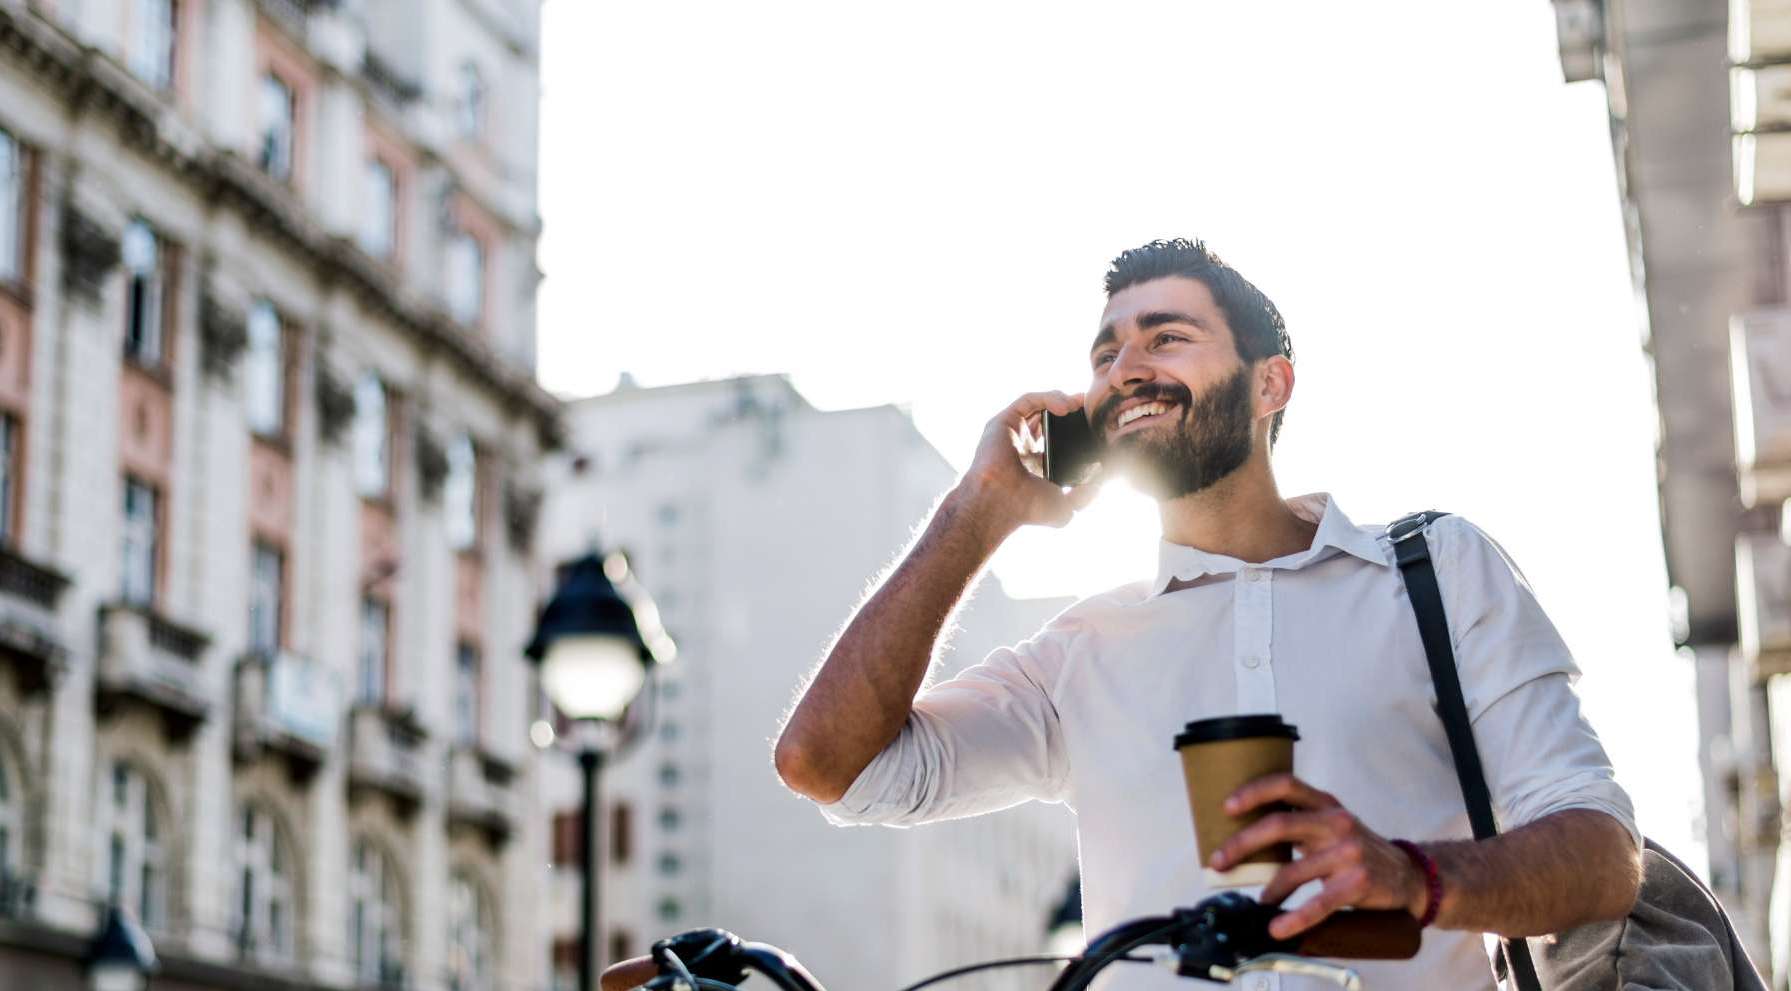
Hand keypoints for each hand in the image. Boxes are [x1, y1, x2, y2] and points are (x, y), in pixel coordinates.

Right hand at [955, 391, 1100, 533]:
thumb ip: (1085, 497)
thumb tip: (1101, 482)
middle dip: (1069, 408)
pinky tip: (1065, 407)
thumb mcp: (1066, 508)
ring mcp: (1012, 432)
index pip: (1057, 437)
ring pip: (1038, 405)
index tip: (1094, 423)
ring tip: (1078, 404)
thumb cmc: (1025, 510)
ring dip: (1060, 399)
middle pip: (1048, 417)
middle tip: (1088, 406)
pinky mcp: (1003, 421)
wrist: (1000, 504)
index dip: (1076, 427)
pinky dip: (1047, 398)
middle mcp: (1023, 444)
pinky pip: (1028, 401)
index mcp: (1035, 462)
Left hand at [1207, 774, 1427, 939]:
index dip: (1254, 792)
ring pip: (1293, 869)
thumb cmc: (1357, 850)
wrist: (1408, 876)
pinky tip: (1279, 927)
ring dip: (1268, 889)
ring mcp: (1349, 852)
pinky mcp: (1358, 883)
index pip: (1286, 785)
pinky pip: (1318, 903)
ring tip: (1260, 900)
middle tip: (1220, 861)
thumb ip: (1299, 823)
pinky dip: (1295, 918)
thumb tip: (1245, 835)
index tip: (1226, 807)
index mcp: (1326, 804)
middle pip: (1279, 825)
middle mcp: (1337, 822)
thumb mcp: (1332, 825)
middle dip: (1242, 844)